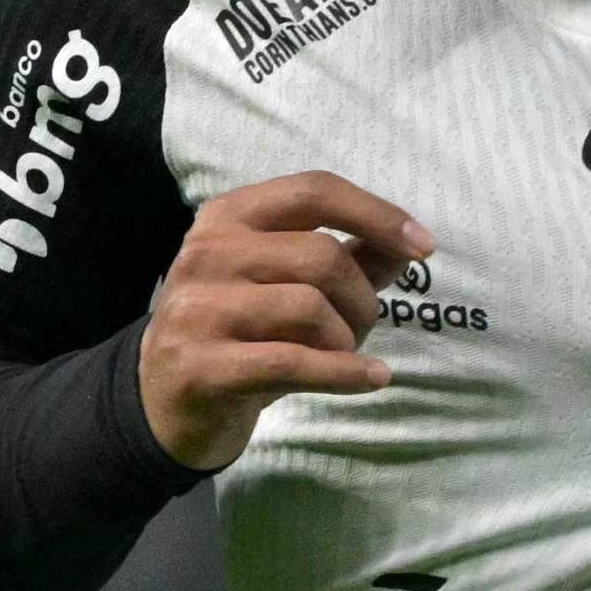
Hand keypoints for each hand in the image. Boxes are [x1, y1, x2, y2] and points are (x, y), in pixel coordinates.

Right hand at [140, 172, 429, 471]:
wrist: (166, 399)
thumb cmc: (242, 330)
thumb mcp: (288, 283)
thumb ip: (349, 259)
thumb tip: (409, 245)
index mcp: (230, 216)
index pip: (314, 191)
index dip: (376, 214)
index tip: (423, 246)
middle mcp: (208, 251)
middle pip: (321, 256)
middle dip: (362, 297)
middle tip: (363, 326)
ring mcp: (198, 309)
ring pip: (309, 309)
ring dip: (347, 339)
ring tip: (344, 355)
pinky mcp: (201, 365)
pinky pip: (293, 363)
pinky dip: (345, 373)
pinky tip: (371, 379)